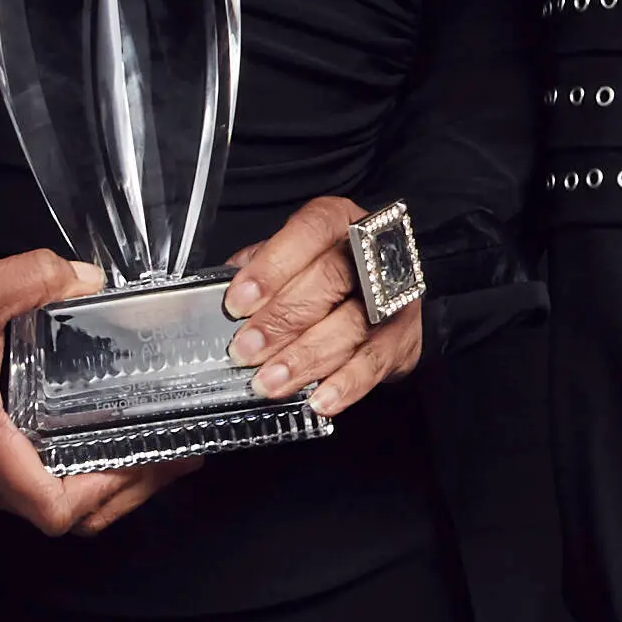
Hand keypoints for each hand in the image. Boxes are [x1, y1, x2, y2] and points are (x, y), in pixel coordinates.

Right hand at [0, 247, 162, 536]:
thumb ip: (28, 278)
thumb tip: (89, 281)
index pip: (52, 508)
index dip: (107, 492)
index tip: (148, 459)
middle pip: (69, 516)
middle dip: (128, 491)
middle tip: (179, 457)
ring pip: (58, 508)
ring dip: (112, 490)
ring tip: (161, 455)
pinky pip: (43, 489)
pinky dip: (85, 478)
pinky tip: (115, 444)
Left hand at [219, 196, 425, 420]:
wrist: (384, 299)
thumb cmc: (325, 277)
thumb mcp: (291, 259)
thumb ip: (259, 268)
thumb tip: (218, 293)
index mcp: (338, 222)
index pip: (309, 233)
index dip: (273, 267)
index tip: (238, 301)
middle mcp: (371, 253)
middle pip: (330, 281)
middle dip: (282, 319)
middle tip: (246, 349)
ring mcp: (393, 296)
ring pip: (351, 325)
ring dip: (306, 357)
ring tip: (271, 381)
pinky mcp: (403, 337)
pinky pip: (375, 363)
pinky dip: (346, 384)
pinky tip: (320, 400)